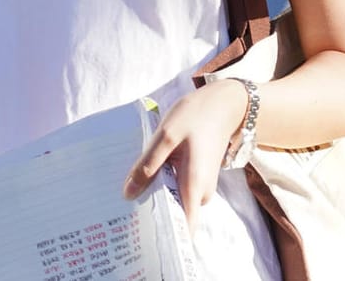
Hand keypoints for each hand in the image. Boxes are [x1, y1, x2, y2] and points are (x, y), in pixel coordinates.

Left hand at [122, 79, 248, 229]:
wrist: (223, 104)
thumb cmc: (195, 117)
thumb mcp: (166, 137)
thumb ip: (147, 165)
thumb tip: (129, 194)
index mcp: (194, 186)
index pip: (186, 227)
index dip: (168, 238)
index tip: (145, 240)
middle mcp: (200, 192)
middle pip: (175, 215)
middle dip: (152, 214)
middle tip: (120, 210)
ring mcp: (199, 185)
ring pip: (174, 200)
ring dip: (154, 196)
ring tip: (126, 191)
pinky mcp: (196, 177)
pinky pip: (176, 188)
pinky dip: (161, 184)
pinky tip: (144, 176)